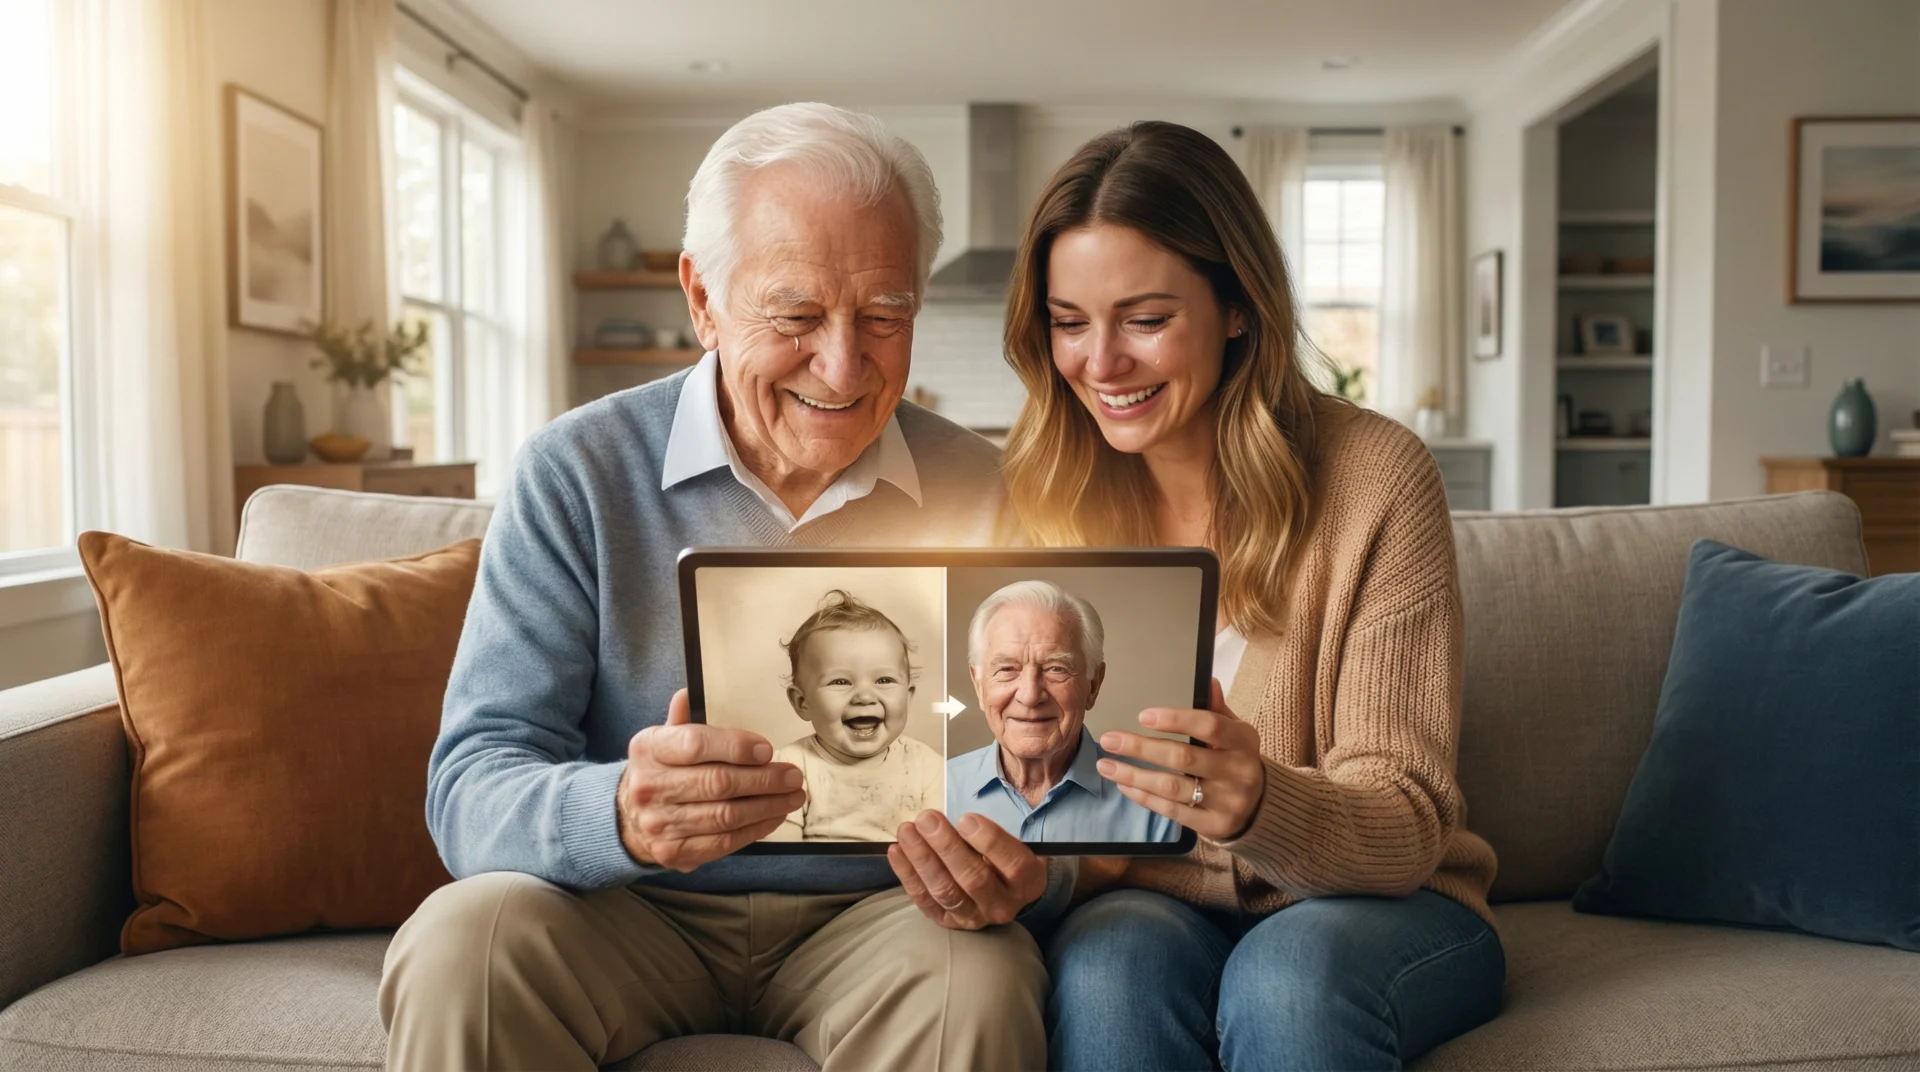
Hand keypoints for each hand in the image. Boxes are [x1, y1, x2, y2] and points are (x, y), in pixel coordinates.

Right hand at [616, 689, 805, 871]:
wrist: (629, 817)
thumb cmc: (660, 770)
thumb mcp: (663, 739)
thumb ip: (682, 720)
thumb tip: (689, 693)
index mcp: (649, 749)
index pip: (695, 744)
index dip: (736, 747)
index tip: (767, 749)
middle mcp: (650, 787)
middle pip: (717, 783)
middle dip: (764, 779)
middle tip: (792, 776)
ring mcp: (660, 824)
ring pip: (726, 816)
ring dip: (767, 806)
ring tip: (792, 796)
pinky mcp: (674, 852)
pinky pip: (724, 842)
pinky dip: (755, 829)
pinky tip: (774, 816)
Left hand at [887, 811, 1046, 929]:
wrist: (1007, 892)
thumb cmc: (1007, 857)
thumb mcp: (1015, 842)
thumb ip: (992, 833)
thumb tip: (958, 821)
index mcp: (1028, 881)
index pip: (1013, 864)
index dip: (989, 841)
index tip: (965, 818)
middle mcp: (1004, 905)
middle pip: (974, 879)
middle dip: (947, 847)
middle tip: (927, 819)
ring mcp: (975, 918)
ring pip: (946, 891)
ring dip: (922, 859)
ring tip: (907, 831)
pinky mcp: (950, 923)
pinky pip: (925, 901)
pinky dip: (908, 876)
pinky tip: (896, 851)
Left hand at [1096, 679, 1265, 840]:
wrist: (1261, 806)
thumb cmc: (1236, 759)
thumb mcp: (1235, 732)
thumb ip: (1218, 710)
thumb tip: (1208, 681)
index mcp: (1244, 741)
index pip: (1210, 726)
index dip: (1176, 719)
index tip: (1143, 716)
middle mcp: (1239, 772)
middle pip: (1184, 757)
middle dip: (1141, 747)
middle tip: (1109, 740)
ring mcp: (1228, 801)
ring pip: (1173, 787)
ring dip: (1135, 774)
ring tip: (1105, 765)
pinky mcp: (1215, 826)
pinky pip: (1172, 810)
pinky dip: (1145, 797)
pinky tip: (1124, 784)